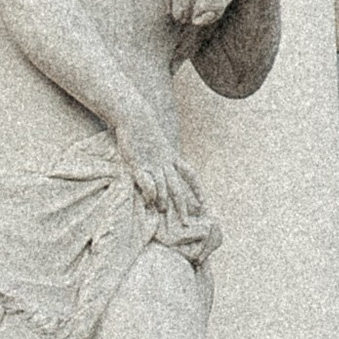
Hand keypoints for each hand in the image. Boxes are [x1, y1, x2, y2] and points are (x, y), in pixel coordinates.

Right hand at [118, 121, 206, 236]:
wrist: (135, 116)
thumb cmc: (143, 128)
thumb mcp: (157, 141)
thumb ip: (161, 153)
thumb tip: (163, 161)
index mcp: (172, 157)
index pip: (190, 175)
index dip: (197, 189)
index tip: (204, 203)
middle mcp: (165, 162)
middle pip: (178, 187)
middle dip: (183, 206)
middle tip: (185, 223)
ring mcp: (153, 163)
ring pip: (163, 186)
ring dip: (165, 200)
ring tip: (164, 212)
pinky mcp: (138, 163)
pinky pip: (146, 180)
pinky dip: (150, 191)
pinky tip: (150, 200)